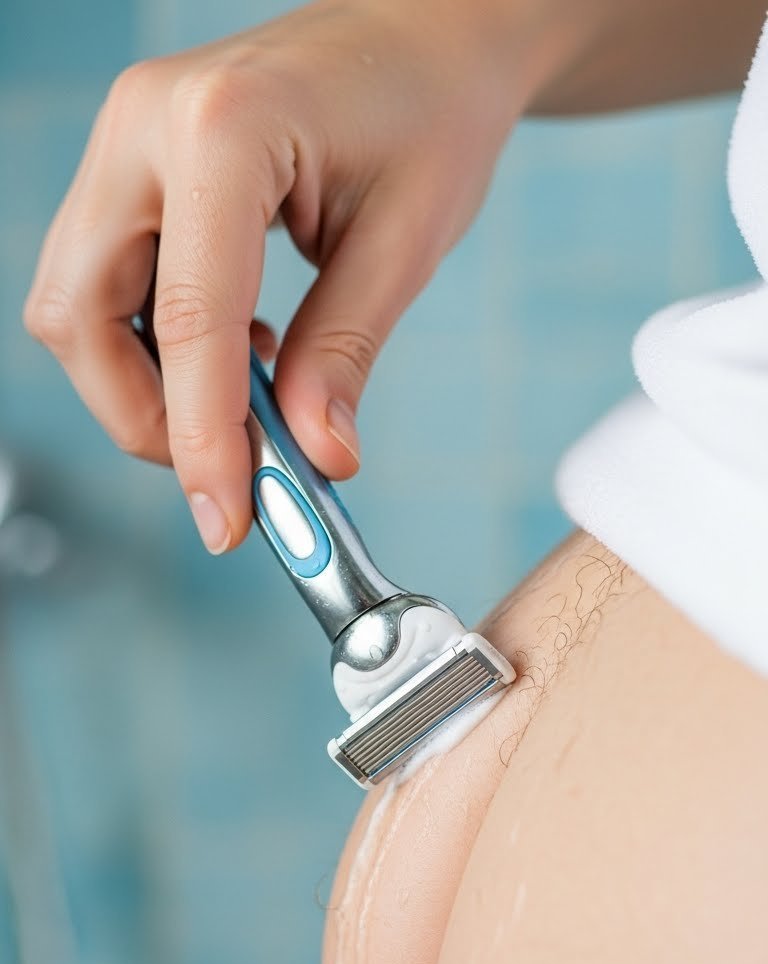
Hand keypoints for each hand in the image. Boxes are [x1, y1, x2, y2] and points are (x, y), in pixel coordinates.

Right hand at [24, 0, 543, 552]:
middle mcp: (144, 124)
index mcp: (223, 129)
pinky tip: (229, 353)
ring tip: (242, 399)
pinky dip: (151, 344)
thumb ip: (344, 354)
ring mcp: (125, 140)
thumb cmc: (430, 110)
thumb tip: (316, 459)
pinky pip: (102, 282)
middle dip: (144, 415)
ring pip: (76, 305)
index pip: (189, 317)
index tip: (228, 520)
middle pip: (81, 315)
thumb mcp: (406, 242)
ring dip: (142, 383)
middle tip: (229, 467)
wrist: (425, 33)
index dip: (200, 438)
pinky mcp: (130, 167)